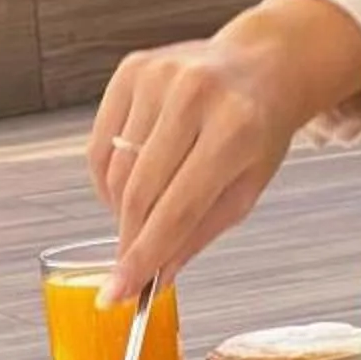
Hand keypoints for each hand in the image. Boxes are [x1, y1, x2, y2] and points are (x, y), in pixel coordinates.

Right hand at [89, 0, 360, 297]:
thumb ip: (198, 234)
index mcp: (235, 129)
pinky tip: (131, 181)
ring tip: (145, 212)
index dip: (143, 257)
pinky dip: (108, 177)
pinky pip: (100, 144)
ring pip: (115, 171)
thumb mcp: (246, 188)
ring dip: (120, 208)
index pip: (177, 209)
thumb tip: (153, 278)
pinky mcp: (132, 69)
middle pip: (140, 192)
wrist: (260, 65)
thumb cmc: (258, 131)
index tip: (117, 294)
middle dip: (129, 240)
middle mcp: (194, 95)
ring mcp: (159, 76)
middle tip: (128, 267)